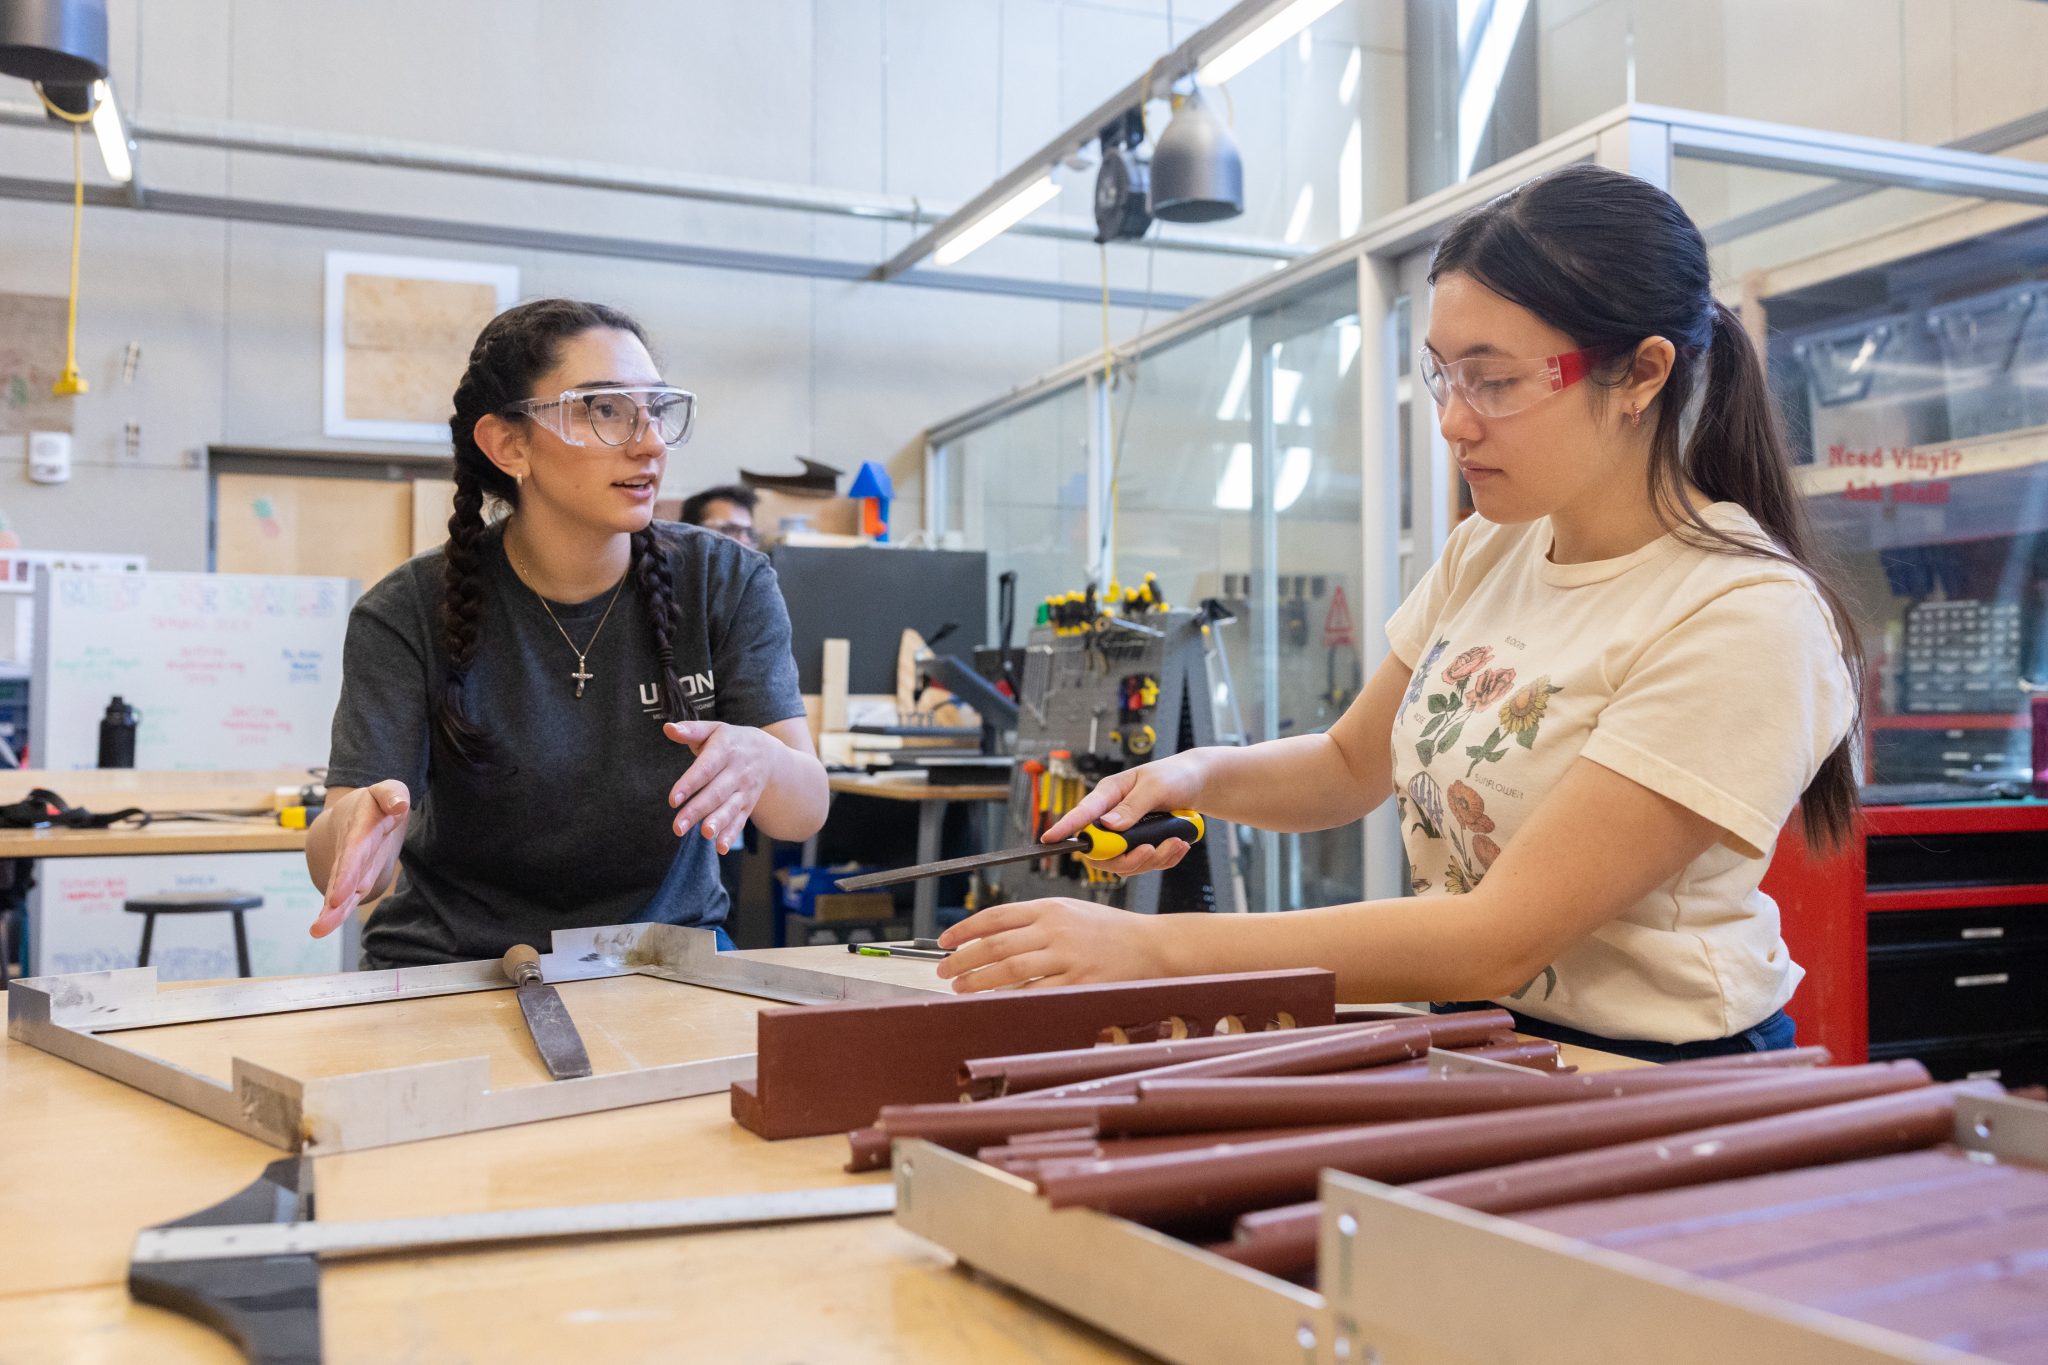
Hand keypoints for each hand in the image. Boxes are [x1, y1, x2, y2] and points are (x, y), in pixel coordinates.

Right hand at [311, 781, 409, 937]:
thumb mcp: (387, 790)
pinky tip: (323, 928)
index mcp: (359, 831)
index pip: (353, 854)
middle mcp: (351, 853)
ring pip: (340, 891)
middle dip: (335, 896)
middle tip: (324, 919)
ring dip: (331, 911)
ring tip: (317, 930)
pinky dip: (337, 912)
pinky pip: (346, 898)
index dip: (346, 875)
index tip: (337, 896)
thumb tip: (400, 805)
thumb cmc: (374, 803)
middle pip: (341, 876)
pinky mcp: (355, 880)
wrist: (351, 812)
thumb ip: (392, 794)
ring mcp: (351, 869)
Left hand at [665, 720, 781, 852]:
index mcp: (725, 750)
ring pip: (730, 808)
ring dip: (718, 823)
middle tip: (677, 828)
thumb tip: (668, 728)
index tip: (672, 800)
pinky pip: (741, 821)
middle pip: (716, 793)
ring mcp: (745, 790)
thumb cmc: (731, 741)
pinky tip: (721, 847)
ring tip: (704, 834)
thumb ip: (690, 730)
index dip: (689, 784)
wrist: (769, 753)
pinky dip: (731, 834)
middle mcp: (738, 772)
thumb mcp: (714, 730)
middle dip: (697, 811)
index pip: (706, 769)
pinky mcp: (748, 804)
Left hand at [936, 897, 1170, 991]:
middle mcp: (1056, 930)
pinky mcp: (1080, 983)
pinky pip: (1037, 993)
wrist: (1152, 945)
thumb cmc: (1108, 931)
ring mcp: (1068, 958)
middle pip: (996, 945)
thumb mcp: (1070, 911)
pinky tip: (995, 1002)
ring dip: (979, 980)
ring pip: (1011, 970)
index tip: (944, 942)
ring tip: (961, 987)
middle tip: (943, 970)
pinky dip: (1011, 998)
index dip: (964, 930)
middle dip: (963, 959)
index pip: (996, 917)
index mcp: (1050, 908)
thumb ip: (1034, 921)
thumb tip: (989, 937)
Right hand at [1040, 751, 1205, 876]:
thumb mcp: (1154, 787)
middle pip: (1101, 852)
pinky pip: (1144, 864)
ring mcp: (1126, 834)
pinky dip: (1163, 860)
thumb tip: (1108, 825)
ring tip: (1175, 843)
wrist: (1195, 784)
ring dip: (1152, 859)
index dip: (1064, 828)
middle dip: (1127, 858)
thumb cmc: (1173, 776)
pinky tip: (1177, 846)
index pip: (1081, 814)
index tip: (1049, 839)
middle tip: (1152, 849)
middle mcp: (1112, 817)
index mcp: (1108, 795)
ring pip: (1125, 863)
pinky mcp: (1140, 844)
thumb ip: (1132, 807)